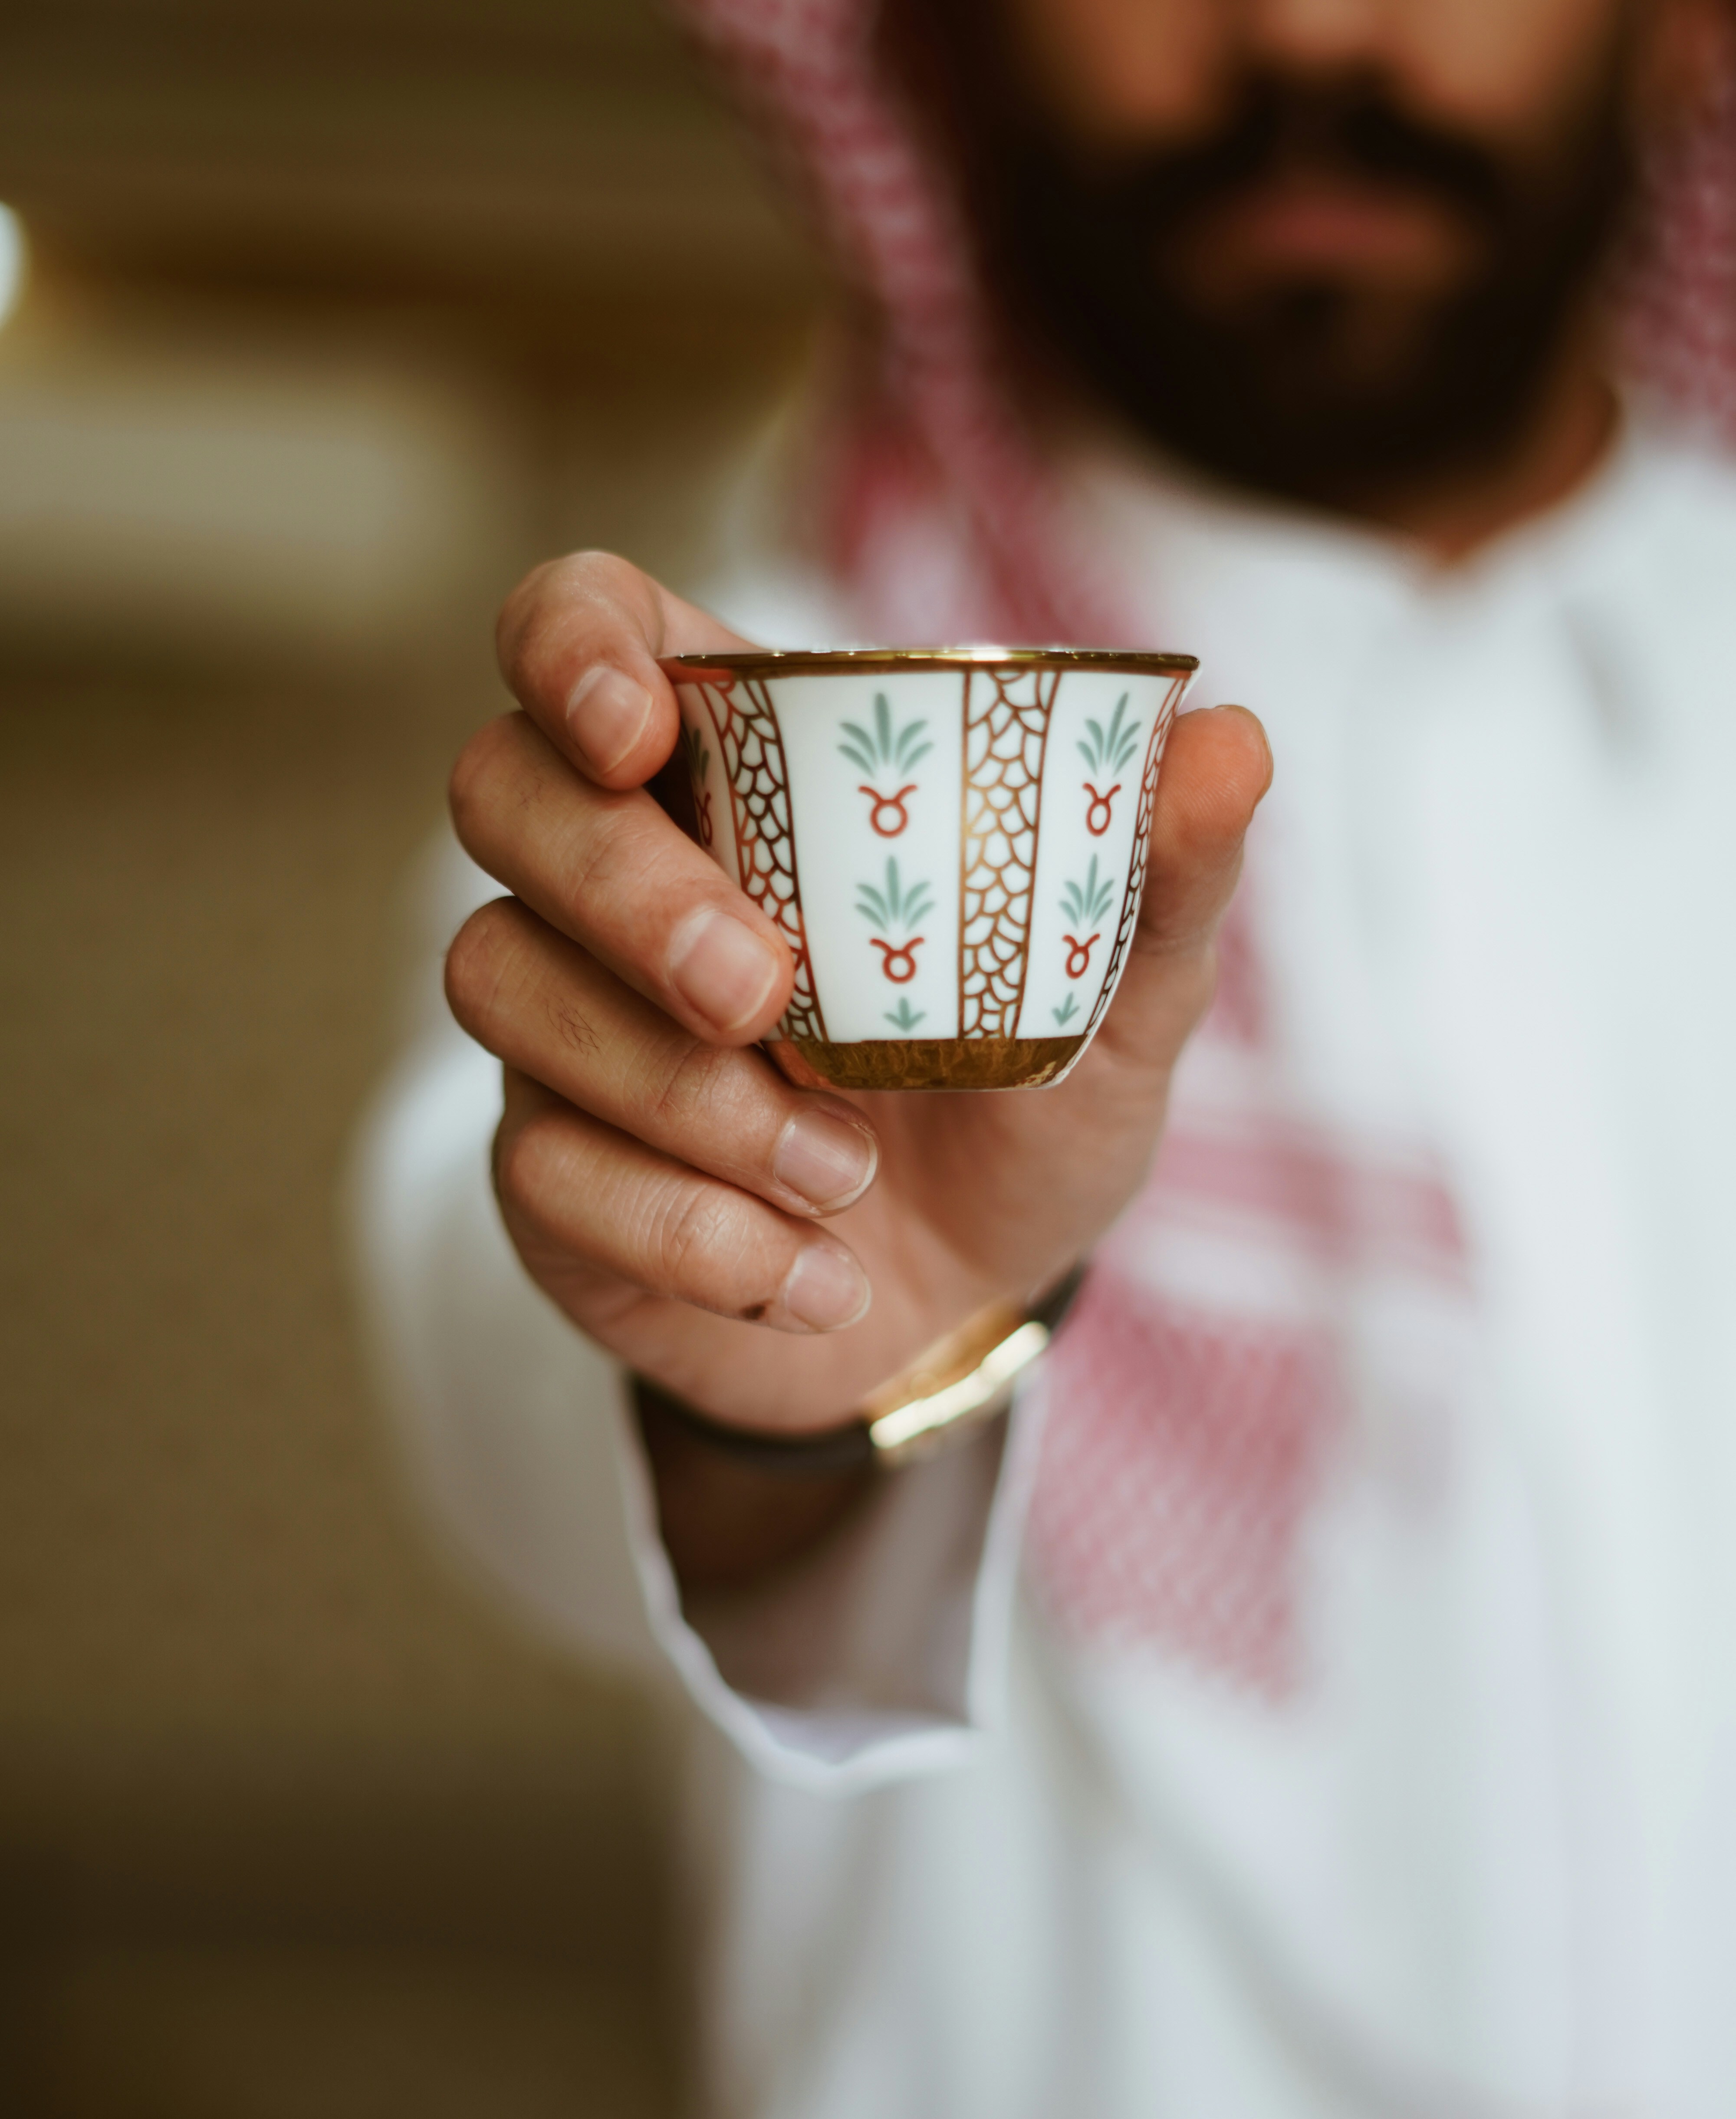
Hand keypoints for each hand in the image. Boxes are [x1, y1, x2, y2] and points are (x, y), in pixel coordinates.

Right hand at [446, 550, 1270, 1438]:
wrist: (968, 1308)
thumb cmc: (1020, 1111)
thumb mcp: (1119, 1007)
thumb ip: (1161, 879)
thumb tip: (1233, 739)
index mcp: (739, 780)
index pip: (583, 630)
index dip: (572, 647)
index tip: (641, 727)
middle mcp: (615, 880)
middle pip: (503, 792)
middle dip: (625, 891)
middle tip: (765, 996)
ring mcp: (561, 1025)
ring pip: (503, 983)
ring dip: (681, 1097)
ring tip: (844, 1178)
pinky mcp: (546, 1172)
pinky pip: (546, 1172)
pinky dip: (694, 1234)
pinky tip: (810, 1274)